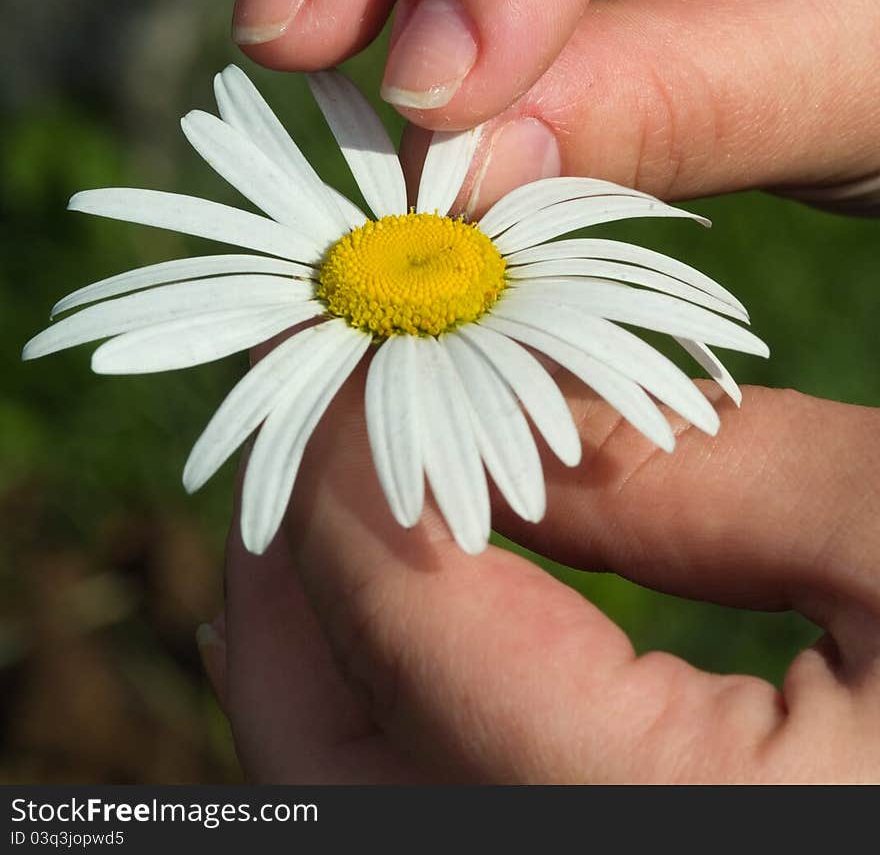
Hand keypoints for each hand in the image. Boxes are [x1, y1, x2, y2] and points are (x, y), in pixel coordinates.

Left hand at [200, 371, 879, 783]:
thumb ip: (695, 473)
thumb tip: (510, 398)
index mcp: (680, 834)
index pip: (422, 640)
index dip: (355, 469)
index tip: (351, 339)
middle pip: (339, 767)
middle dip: (292, 581)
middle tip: (303, 418)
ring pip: (366, 800)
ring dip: (323, 649)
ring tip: (339, 501)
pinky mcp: (628, 851)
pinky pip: (438, 811)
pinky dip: (397, 718)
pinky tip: (430, 616)